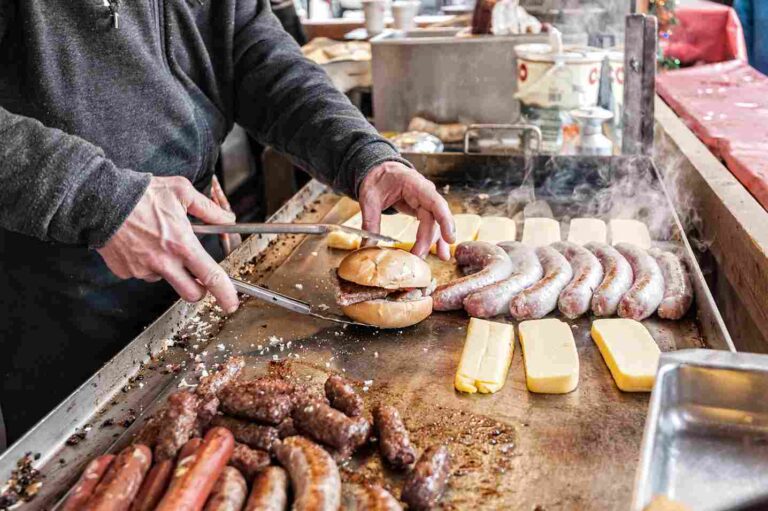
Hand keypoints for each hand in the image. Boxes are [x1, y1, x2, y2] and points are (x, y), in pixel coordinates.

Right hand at [97, 176, 239, 313]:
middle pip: (191, 293)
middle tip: (197, 277)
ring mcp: (143, 269)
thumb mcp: (182, 191)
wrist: (100, 200)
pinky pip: (142, 272)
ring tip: (157, 242)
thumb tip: (228, 218)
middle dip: (199, 290)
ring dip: (167, 268)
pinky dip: (145, 263)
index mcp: (181, 245)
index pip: (210, 276)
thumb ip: (209, 209)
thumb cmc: (142, 194)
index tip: (231, 303)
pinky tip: (140, 243)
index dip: (225, 294)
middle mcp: (163, 262)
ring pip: (164, 279)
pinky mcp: (125, 272)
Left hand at [358, 162, 454, 259]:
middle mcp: (426, 194)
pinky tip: (440, 252)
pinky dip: (435, 239)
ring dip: (435, 242)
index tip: (449, 238)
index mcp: (415, 185)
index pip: (436, 202)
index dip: (445, 220)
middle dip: (428, 239)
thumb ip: (370, 221)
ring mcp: (426, 202)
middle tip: (417, 257)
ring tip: (435, 258)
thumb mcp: (370, 198)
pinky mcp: (423, 210)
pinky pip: (432, 225)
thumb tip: (367, 246)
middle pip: (433, 219)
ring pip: (435, 224)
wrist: (379, 170)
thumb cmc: (378, 179)